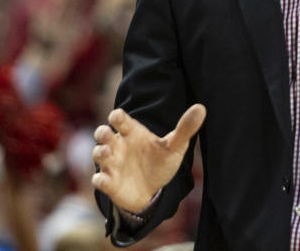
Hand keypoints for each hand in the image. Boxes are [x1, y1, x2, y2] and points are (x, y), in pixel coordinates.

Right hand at [91, 104, 205, 212]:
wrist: (154, 191)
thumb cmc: (160, 162)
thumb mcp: (174, 146)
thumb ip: (185, 128)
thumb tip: (201, 108)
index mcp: (132, 133)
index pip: (121, 120)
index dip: (118, 117)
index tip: (117, 116)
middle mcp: (119, 145)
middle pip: (103, 134)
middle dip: (101, 133)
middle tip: (106, 133)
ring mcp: (112, 164)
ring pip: (98, 154)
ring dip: (99, 152)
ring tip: (106, 152)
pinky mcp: (110, 183)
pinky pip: (100, 180)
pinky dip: (100, 179)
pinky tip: (102, 180)